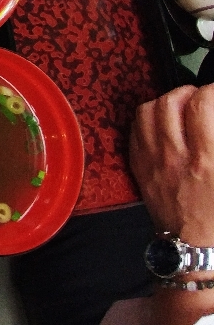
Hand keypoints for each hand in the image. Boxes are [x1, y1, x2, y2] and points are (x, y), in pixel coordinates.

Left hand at [129, 84, 213, 245]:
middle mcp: (174, 157)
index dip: (213, 91)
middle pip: (169, 102)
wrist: (197, 249)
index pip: (201, 104)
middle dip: (189, 91)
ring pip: (146, 111)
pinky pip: (135, 131)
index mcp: (207, 160)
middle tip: (203, 98)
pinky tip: (163, 124)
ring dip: (166, 101)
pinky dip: (148, 120)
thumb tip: (213, 113)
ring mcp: (151, 162)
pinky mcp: (139, 168)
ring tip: (182, 107)